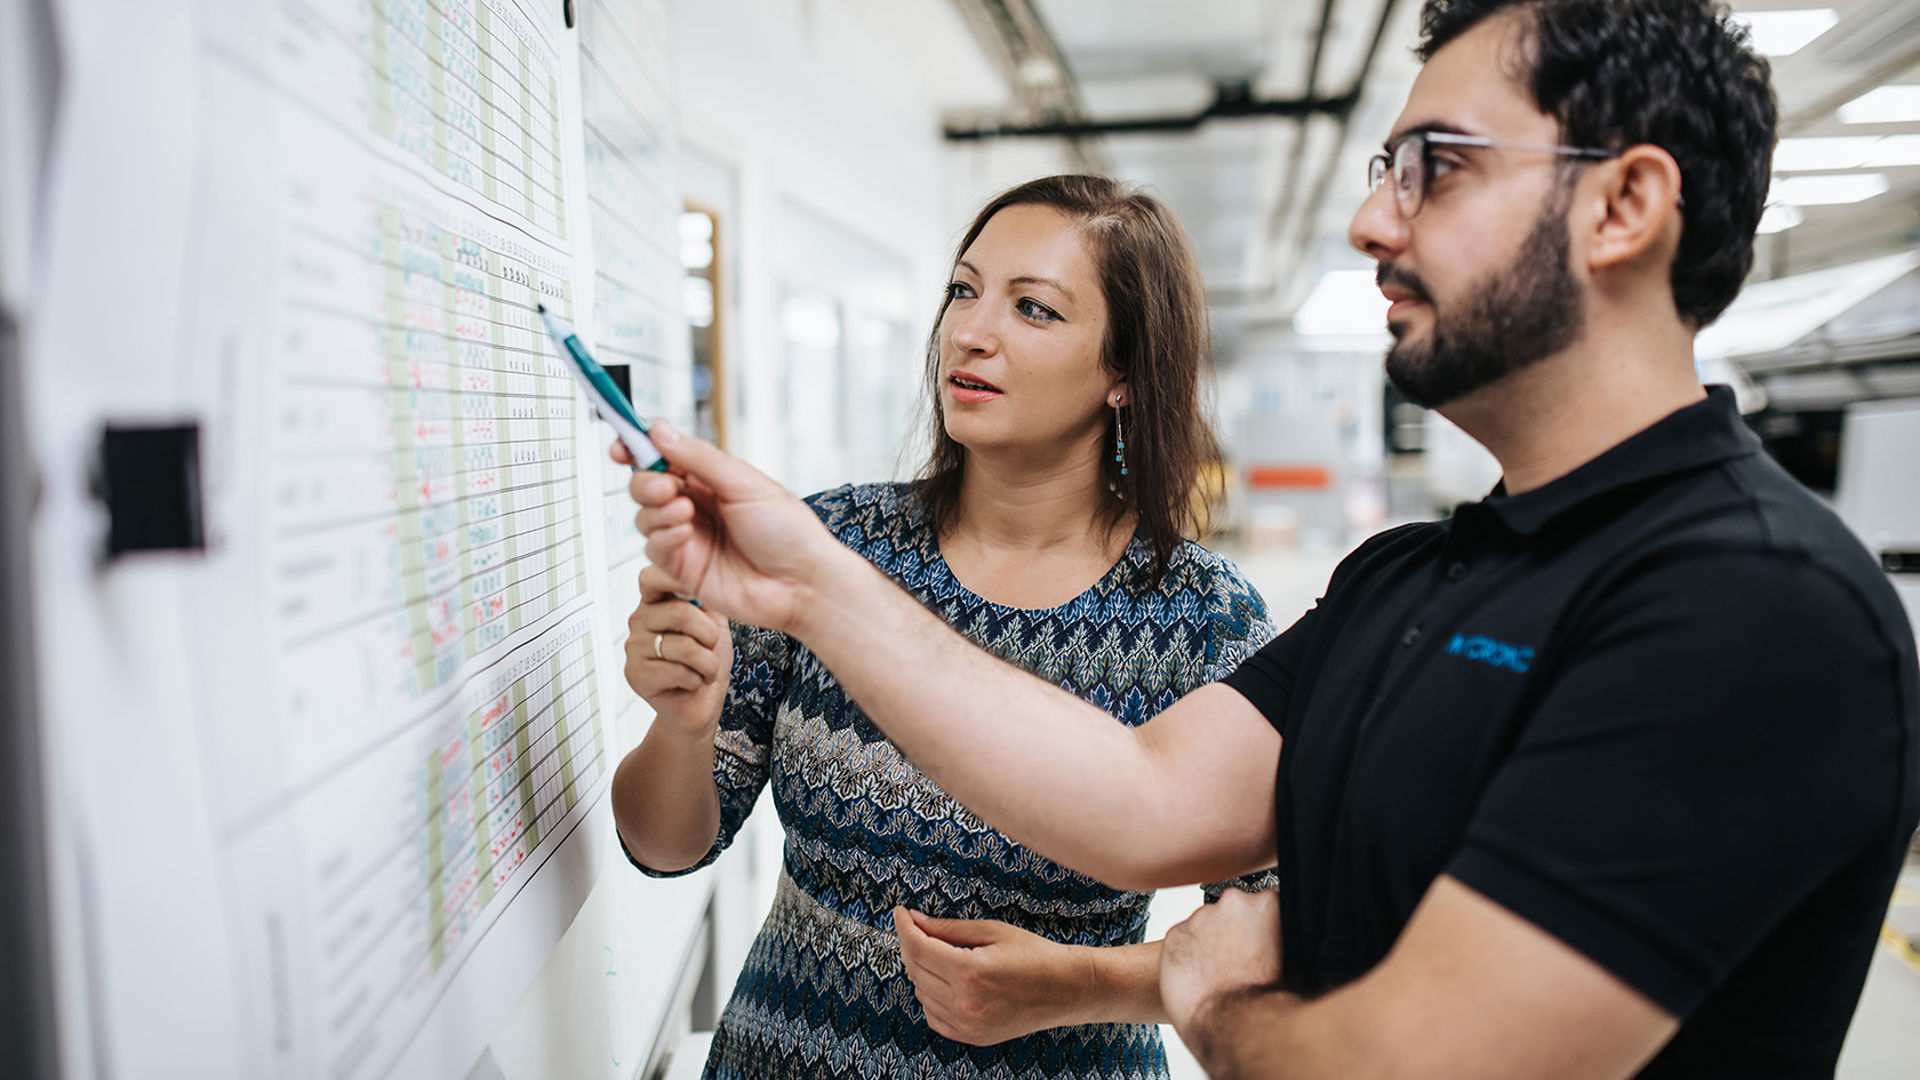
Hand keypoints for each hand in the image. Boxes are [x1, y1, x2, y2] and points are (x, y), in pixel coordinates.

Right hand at [615, 430, 846, 634]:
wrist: (802, 583)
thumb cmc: (787, 531)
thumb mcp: (744, 483)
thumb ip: (698, 458)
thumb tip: (658, 431)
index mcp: (711, 479)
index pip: (664, 457)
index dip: (637, 449)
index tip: (620, 445)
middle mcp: (696, 506)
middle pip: (646, 486)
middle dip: (645, 482)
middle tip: (664, 485)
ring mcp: (689, 538)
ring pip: (644, 517)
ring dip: (655, 510)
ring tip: (683, 511)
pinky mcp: (684, 569)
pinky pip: (654, 549)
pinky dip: (662, 537)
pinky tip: (683, 534)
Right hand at [623, 565, 730, 733]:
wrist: (702, 703)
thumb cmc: (708, 661)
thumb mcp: (714, 622)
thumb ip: (705, 598)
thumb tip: (700, 580)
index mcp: (655, 602)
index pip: (652, 577)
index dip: (675, 578)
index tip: (698, 590)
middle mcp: (638, 620)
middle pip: (680, 613)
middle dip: (709, 636)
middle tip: (710, 649)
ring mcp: (633, 648)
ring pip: (683, 646)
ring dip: (708, 664)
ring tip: (704, 670)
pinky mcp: (635, 675)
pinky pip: (678, 672)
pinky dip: (696, 680)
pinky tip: (691, 684)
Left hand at [893, 908, 1090, 1044]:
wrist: (1066, 989)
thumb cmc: (1034, 954)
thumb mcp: (992, 931)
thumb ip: (948, 929)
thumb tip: (915, 922)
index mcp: (970, 972)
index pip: (919, 948)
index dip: (905, 927)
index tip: (900, 912)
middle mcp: (965, 1003)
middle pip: (916, 970)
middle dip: (911, 944)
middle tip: (916, 926)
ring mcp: (968, 1025)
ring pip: (921, 993)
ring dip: (921, 970)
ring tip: (938, 952)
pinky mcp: (972, 1037)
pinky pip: (933, 1015)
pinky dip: (930, 996)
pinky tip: (944, 980)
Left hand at [1160, 888, 1281, 1038]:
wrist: (1233, 1025)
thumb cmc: (1266, 1001)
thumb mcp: (1294, 960)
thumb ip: (1281, 937)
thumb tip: (1278, 938)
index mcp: (1268, 904)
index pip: (1263, 905)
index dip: (1261, 927)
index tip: (1259, 944)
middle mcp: (1233, 902)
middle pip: (1232, 911)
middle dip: (1234, 931)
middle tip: (1238, 962)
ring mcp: (1201, 917)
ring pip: (1205, 925)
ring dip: (1209, 944)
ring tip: (1219, 976)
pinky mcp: (1174, 935)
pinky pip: (1180, 941)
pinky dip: (1187, 956)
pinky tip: (1199, 979)